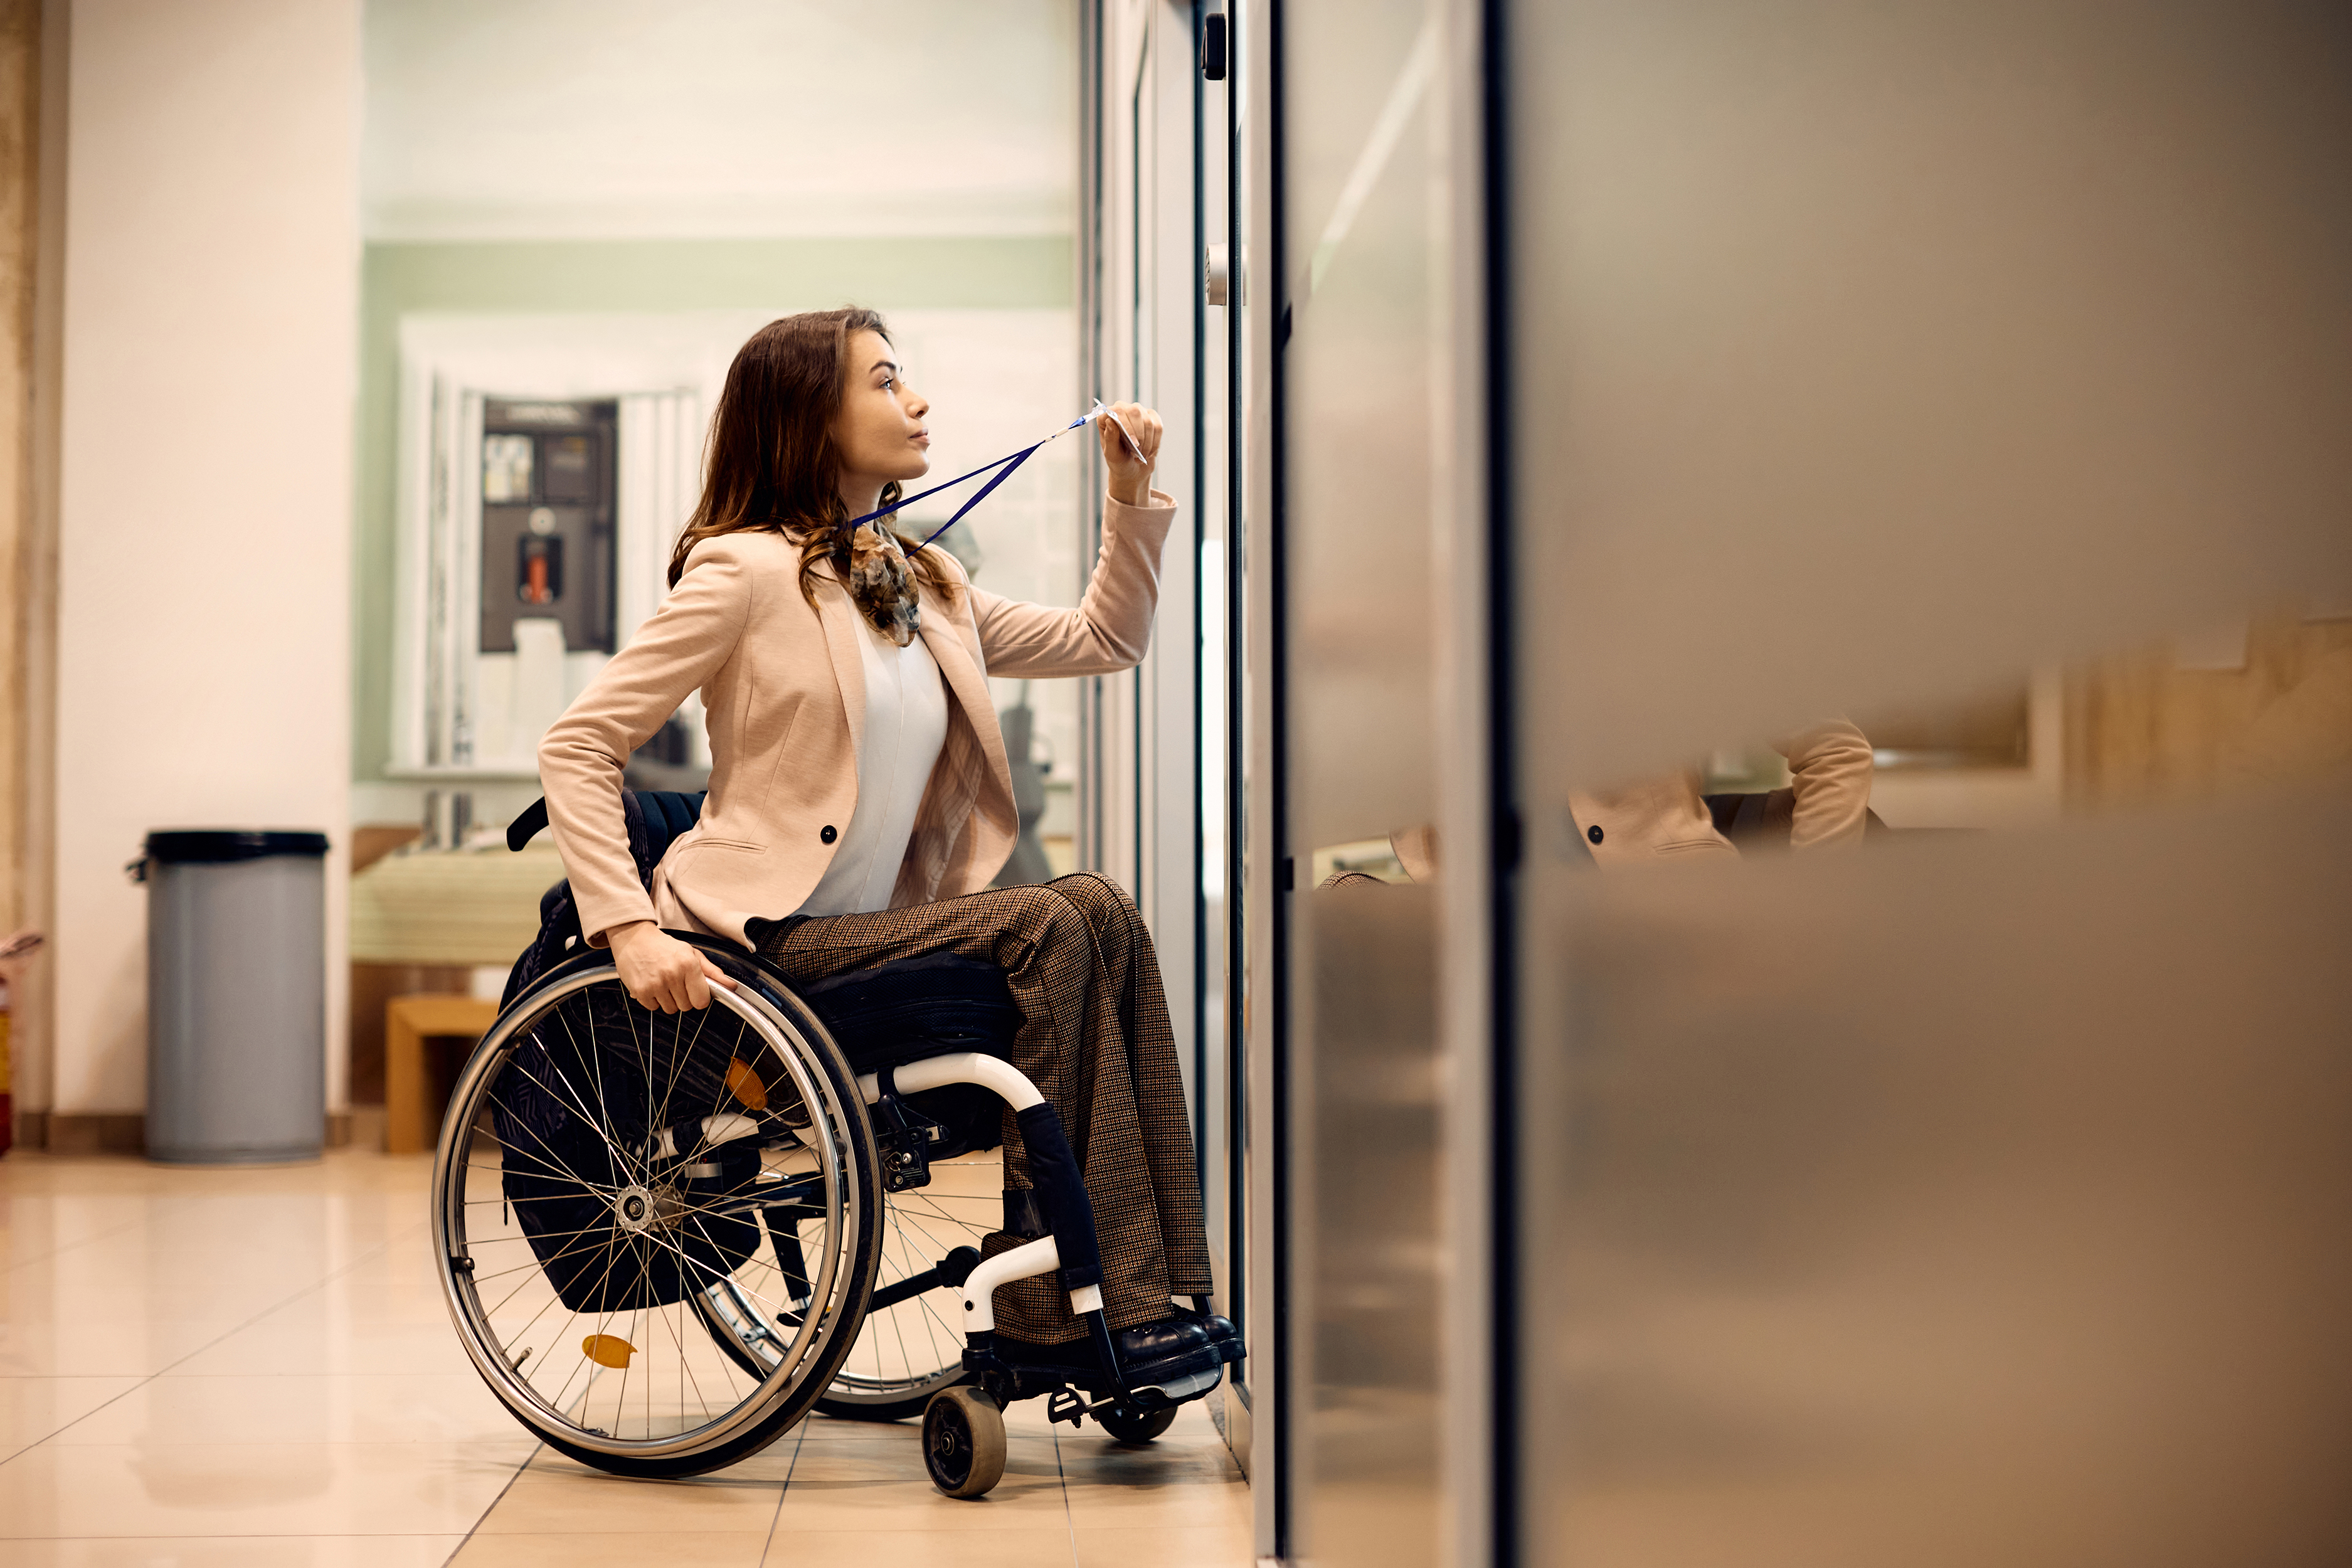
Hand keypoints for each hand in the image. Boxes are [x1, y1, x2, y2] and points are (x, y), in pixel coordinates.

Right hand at [608, 921, 736, 1012]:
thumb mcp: (691, 954)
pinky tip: (651, 984)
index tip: (694, 991)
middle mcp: (672, 975)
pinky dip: (653, 1000)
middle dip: (683, 997)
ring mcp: (655, 984)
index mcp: (688, 964)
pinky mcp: (640, 991)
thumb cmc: (664, 946)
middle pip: (686, 1007)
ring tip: (662, 982)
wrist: (633, 938)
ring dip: (668, 999)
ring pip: (670, 1009)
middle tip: (675, 982)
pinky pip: (653, 1008)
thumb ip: (712, 972)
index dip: (699, 997)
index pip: (701, 1001)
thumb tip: (731, 986)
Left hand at [1096, 402, 1163, 506]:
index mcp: (1106, 417)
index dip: (1127, 426)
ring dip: (1147, 443)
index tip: (1134, 444)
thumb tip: (1110, 420)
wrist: (1132, 469)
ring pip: (1148, 421)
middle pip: (1135, 412)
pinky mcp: (1151, 418)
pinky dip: (1155, 443)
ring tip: (1141, 455)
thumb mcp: (1112, 454)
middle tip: (1137, 453)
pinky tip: (1149, 452)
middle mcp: (1121, 410)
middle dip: (1140, 435)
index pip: (1118, 411)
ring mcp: (1137, 412)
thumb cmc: (1119, 461)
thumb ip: (1110, 438)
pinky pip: (1158, 427)